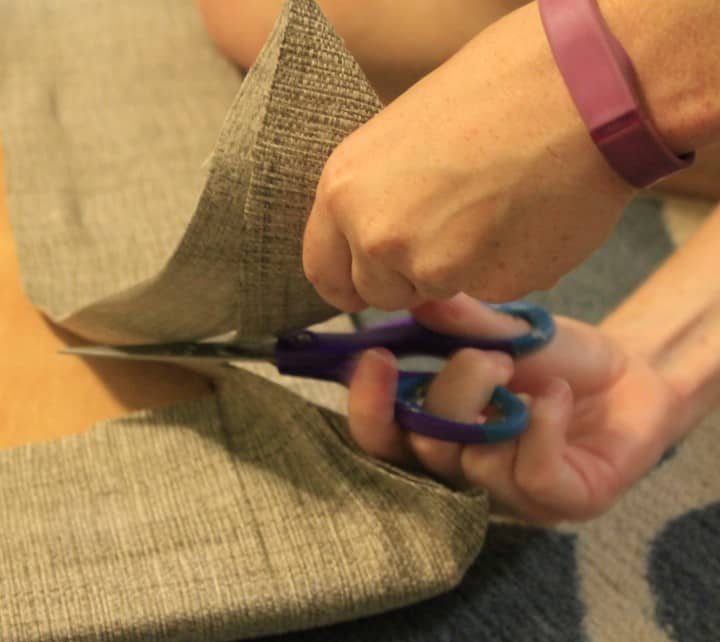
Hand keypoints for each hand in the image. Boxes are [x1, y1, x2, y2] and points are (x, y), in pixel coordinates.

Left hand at [302, 3, 633, 311]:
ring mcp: (434, 267)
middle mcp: (377, 236)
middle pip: (379, 292)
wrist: (577, 90)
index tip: (371, 279)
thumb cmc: (491, 94)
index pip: (324, 273)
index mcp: (342, 192)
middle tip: (448, 227)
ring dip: (458, 269)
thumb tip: (371, 244)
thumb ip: (375, 199)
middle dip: (407, 276)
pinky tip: (525, 216)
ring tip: (493, 208)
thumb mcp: (397, 141)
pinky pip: (489, 289)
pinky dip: (505, 265)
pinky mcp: (491, 284)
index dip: (351, 279)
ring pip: (435, 292)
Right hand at [347, 295, 680, 521]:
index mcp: (436, 428)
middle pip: (419, 447)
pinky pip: (528, 472)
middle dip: (446, 394)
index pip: (380, 435)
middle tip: (482, 355)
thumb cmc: (557, 359)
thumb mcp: (504, 331)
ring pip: (470, 460)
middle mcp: (462, 468)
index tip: (376, 356)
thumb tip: (415, 299)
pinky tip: (554, 396)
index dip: (367, 405)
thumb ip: (460, 322)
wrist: (634, 374)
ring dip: (495, 403)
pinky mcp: (560, 502)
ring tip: (523, 366)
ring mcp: (509, 492)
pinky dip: (540, 424)